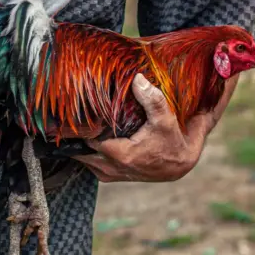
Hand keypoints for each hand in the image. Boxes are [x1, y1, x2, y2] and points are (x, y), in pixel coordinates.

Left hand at [76, 73, 235, 183]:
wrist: (179, 167)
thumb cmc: (172, 144)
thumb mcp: (165, 120)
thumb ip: (152, 100)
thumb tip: (137, 79)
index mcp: (119, 154)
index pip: (85, 136)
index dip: (80, 122)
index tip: (77, 106)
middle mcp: (109, 167)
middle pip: (79, 147)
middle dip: (76, 131)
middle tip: (75, 112)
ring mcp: (108, 173)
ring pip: (82, 156)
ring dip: (80, 141)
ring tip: (81, 121)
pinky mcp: (110, 176)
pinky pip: (89, 163)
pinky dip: (87, 150)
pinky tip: (91, 134)